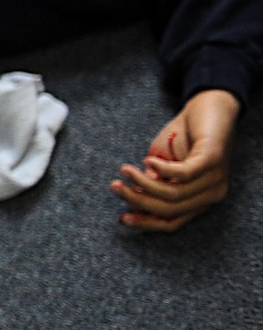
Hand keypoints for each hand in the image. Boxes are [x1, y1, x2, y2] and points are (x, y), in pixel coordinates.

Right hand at [110, 89, 238, 231]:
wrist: (210, 106)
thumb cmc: (184, 135)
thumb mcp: (163, 163)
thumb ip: (153, 182)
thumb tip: (134, 200)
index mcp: (200, 199)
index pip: (172, 222)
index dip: (146, 223)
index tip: (121, 218)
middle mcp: (211, 194)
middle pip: (170, 209)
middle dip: (137, 200)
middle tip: (115, 186)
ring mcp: (215, 178)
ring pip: (174, 194)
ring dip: (143, 183)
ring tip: (125, 170)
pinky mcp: (213, 159)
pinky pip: (184, 173)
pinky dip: (161, 169)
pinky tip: (147, 160)